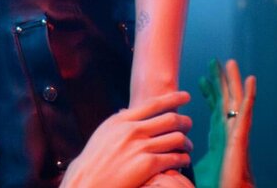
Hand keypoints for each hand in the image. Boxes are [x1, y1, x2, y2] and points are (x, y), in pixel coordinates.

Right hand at [60, 91, 192, 187]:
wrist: (87, 182)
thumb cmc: (93, 162)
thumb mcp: (104, 134)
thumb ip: (118, 123)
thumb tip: (126, 112)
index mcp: (122, 120)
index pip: (154, 104)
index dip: (173, 99)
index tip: (186, 97)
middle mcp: (133, 130)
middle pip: (169, 119)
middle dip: (183, 120)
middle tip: (189, 123)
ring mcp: (141, 147)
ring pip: (175, 138)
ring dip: (186, 141)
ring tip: (188, 145)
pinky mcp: (148, 165)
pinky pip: (173, 158)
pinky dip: (182, 158)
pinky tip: (184, 160)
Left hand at [193, 59, 255, 187]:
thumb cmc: (217, 183)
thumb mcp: (198, 164)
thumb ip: (188, 154)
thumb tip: (172, 151)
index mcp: (219, 136)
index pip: (214, 109)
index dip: (209, 93)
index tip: (201, 78)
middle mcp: (228, 130)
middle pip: (225, 99)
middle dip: (219, 80)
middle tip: (213, 61)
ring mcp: (236, 130)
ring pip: (235, 99)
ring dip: (233, 80)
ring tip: (229, 61)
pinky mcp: (241, 133)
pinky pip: (246, 110)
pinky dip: (249, 93)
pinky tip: (250, 78)